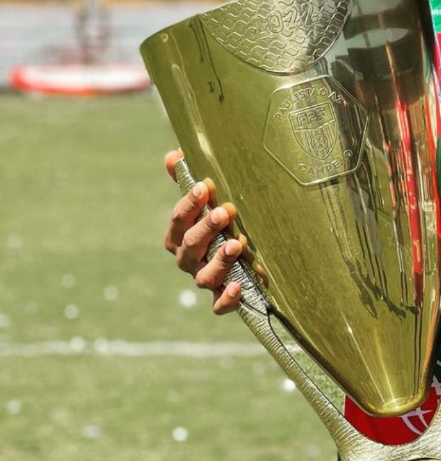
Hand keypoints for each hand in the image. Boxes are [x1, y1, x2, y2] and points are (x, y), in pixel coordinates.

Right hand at [163, 149, 242, 313]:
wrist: (245, 257)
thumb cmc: (220, 223)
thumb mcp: (206, 202)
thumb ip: (188, 180)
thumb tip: (173, 155)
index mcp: (180, 236)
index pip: (178, 220)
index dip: (188, 205)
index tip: (204, 187)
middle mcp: (188, 260)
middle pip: (189, 247)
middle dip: (205, 229)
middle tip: (224, 212)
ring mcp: (204, 279)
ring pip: (203, 276)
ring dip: (219, 261)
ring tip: (237, 244)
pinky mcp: (221, 297)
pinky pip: (217, 305)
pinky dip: (225, 299)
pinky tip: (237, 286)